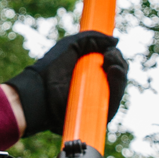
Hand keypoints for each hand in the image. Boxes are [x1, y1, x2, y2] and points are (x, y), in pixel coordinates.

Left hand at [5, 31, 127, 137]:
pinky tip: (114, 73)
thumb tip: (116, 41)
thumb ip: (93, 39)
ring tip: (113, 65)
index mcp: (90, 74)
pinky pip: (112, 107)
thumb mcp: (72, 45)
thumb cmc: (50, 68)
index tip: (109, 51)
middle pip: (118, 78)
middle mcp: (94, 90)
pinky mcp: (95, 118)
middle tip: (110, 55)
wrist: (38, 88)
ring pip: (118, 91)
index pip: (112, 67)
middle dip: (119, 64)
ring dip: (120, 76)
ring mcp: (95, 105)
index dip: (115, 58)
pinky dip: (117, 90)